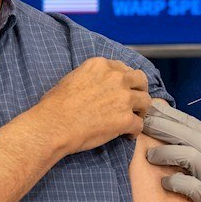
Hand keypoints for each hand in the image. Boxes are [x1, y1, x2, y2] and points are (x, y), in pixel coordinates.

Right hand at [30, 57, 151, 154]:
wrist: (54, 124)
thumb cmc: (56, 104)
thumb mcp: (73, 77)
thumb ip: (93, 77)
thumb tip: (99, 85)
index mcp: (101, 66)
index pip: (124, 69)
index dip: (126, 81)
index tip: (124, 89)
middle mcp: (116, 78)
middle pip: (141, 80)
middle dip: (139, 91)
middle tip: (135, 102)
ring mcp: (123, 98)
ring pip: (146, 102)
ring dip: (141, 111)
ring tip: (134, 119)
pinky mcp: (126, 119)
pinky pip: (139, 125)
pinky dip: (134, 131)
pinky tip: (127, 135)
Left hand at [143, 102, 200, 201]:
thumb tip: (171, 131)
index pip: (189, 122)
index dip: (167, 114)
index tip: (149, 110)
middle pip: (183, 133)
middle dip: (159, 126)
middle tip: (141, 125)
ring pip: (184, 154)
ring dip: (163, 153)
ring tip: (149, 156)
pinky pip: (184, 184)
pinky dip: (171, 181)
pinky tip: (163, 182)